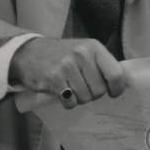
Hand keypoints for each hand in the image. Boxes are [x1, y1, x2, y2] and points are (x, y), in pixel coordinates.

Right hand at [9, 37, 126, 108]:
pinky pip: (70, 101)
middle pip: (100, 90)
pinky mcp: (53, 78)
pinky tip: (61, 92)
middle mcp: (81, 54)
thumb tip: (121, 84)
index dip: (116, 88)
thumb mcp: (84, 51)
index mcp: (94, 47)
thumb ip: (101, 64)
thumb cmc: (60, 55)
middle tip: (82, 87)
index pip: (116, 73)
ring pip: (85, 97)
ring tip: (70, 88)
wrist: (28, 52)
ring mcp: (67, 66)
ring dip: (79, 98)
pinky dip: (67, 102)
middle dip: (92, 94)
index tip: (113, 92)